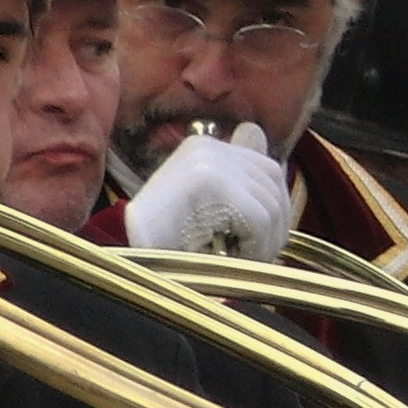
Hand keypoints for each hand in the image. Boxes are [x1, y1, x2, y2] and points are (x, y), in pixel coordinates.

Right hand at [123, 125, 292, 259]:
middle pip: (272, 179)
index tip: (268, 231)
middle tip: (264, 252)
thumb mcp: (201, 204)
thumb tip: (264, 151)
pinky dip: (257, 246)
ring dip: (267, 240)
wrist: (130, 259)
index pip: (264, 164)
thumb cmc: (164, 242)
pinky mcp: (213, 183)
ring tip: (249, 260)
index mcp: (203, 147)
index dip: (275, 200)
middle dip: (277, 221)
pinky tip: (239, 260)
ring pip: (269, 203)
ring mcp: (210, 162)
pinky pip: (260, 219)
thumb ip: (235, 183)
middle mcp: (208, 147)